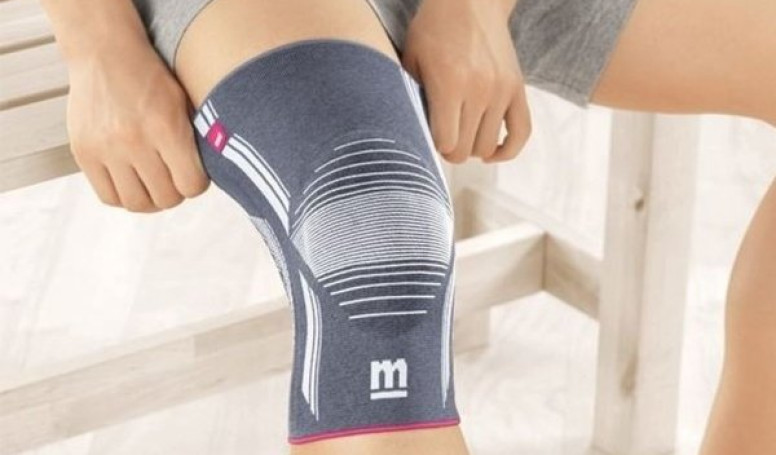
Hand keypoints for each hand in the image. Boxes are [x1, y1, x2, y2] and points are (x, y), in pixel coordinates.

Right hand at [65, 36, 208, 211]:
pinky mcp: (83, 152)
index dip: (197, 184)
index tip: (194, 174)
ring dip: (151, 200)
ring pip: (137, 203)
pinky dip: (125, 196)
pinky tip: (133, 183)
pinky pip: (109, 196)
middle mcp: (134, 141)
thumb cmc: (152, 79)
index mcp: (166, 127)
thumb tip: (206, 177)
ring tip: (154, 185)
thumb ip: (194, 140)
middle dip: (176, 192)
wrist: (105, 52)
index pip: (191, 185)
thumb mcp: (184, 102)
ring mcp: (105, 148)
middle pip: (166, 198)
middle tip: (174, 180)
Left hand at [401, 0, 530, 163]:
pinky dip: (508, 150)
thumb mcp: (411, 60)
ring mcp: (501, 91)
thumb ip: (413, 98)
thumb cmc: (434, 28)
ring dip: (473, 149)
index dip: (435, 146)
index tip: (429, 137)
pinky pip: (521, 132)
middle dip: (452, 151)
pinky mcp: (517, 88)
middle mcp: (479, 91)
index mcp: (449, 85)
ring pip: (489, 145)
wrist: (471, 0)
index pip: (446, 143)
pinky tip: (492, 153)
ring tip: (462, 137)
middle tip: (444, 138)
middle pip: (466, 149)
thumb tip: (418, 136)